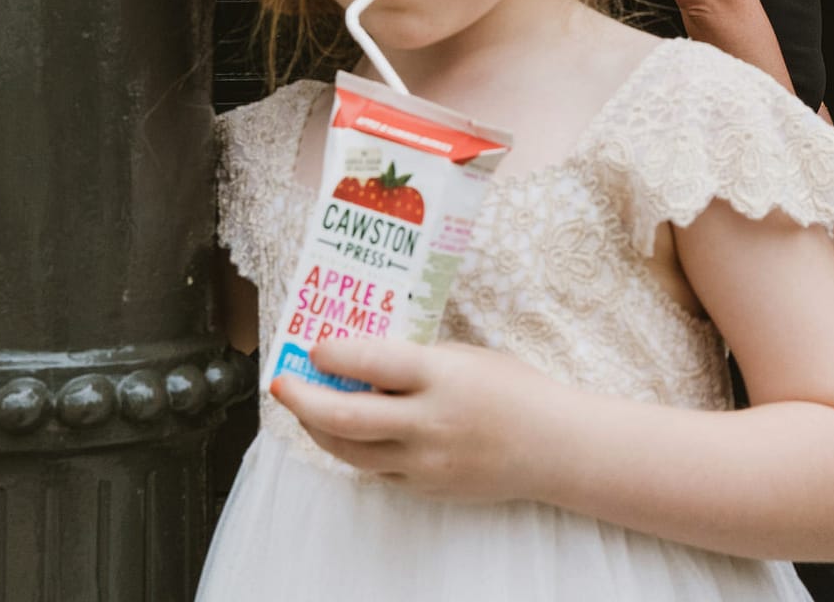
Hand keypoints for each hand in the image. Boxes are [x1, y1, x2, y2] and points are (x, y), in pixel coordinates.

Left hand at [271, 338, 559, 501]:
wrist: (553, 446)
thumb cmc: (513, 390)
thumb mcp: (465, 358)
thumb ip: (415, 361)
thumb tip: (361, 358)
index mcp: (442, 377)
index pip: (372, 362)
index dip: (333, 354)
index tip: (313, 345)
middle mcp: (428, 422)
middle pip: (345, 417)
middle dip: (302, 399)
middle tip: (281, 383)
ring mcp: (424, 461)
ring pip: (348, 451)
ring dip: (316, 428)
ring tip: (303, 408)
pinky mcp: (424, 487)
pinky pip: (374, 469)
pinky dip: (352, 449)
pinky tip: (344, 433)